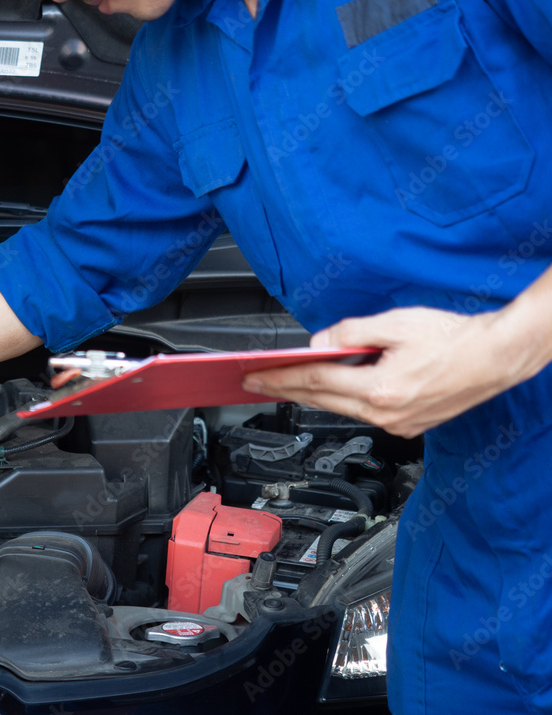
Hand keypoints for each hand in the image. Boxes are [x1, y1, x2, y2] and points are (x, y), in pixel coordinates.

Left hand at [241, 306, 532, 437]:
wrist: (497, 357)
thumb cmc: (454, 338)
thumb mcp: (397, 323)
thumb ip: (351, 333)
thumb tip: (317, 344)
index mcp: (381, 389)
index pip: (314, 383)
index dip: (278, 379)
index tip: (252, 377)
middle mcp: (387, 413)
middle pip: (322, 401)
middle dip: (285, 390)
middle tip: (255, 382)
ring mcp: (398, 424)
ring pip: (341, 410)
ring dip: (313, 396)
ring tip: (285, 383)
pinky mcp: (408, 425)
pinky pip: (362, 413)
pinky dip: (343, 400)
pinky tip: (331, 389)